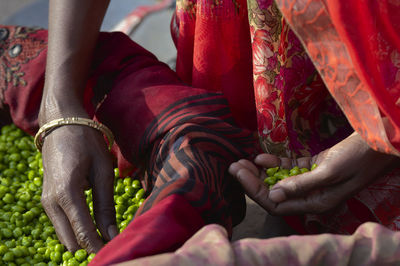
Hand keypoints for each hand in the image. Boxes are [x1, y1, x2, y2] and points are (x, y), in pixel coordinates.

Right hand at [40, 125, 117, 252]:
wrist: (61, 124)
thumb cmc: (86, 142)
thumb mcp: (103, 171)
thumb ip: (105, 205)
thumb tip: (112, 234)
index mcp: (66, 194)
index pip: (83, 232)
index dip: (100, 246)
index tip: (117, 250)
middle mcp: (51, 202)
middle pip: (70, 241)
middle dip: (91, 246)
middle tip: (114, 243)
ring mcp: (46, 202)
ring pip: (65, 235)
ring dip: (83, 239)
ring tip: (107, 235)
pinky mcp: (47, 200)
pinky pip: (62, 224)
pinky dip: (76, 229)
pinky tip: (94, 224)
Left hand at [229, 132, 399, 214]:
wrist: (377, 143)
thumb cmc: (357, 158)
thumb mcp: (329, 172)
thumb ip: (301, 184)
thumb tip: (273, 195)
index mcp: (315, 203)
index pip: (276, 203)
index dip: (254, 190)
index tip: (238, 173)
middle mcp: (310, 196)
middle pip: (274, 191)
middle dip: (252, 180)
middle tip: (233, 166)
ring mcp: (311, 182)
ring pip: (279, 179)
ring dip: (260, 171)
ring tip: (242, 160)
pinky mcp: (313, 168)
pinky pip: (289, 168)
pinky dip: (276, 163)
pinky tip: (262, 156)